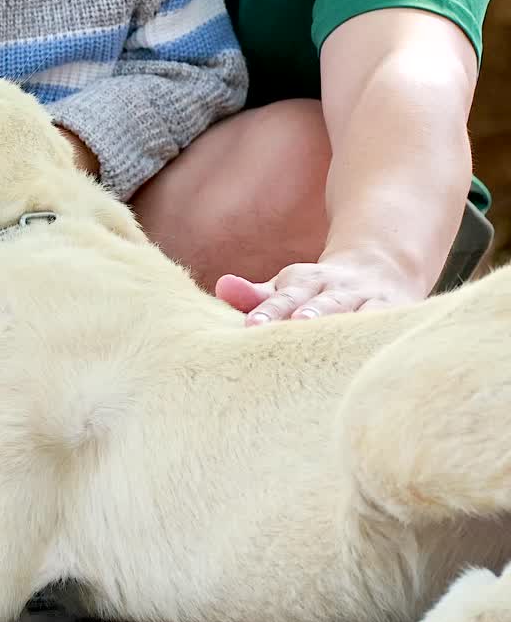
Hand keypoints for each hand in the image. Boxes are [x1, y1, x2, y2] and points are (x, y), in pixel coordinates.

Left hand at [215, 251, 428, 325]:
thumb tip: (221, 287)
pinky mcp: (400, 312)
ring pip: (361, 313)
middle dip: (311, 313)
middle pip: (322, 302)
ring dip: (351, 323)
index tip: (251, 325)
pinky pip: (394, 324)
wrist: (382, 268)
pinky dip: (388, 334)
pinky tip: (381, 353)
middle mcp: (338, 288)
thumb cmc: (317, 291)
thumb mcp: (287, 287)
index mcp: (305, 282)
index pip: (284, 297)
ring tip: (337, 338)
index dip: (269, 311)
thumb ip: (254, 295)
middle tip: (296, 324)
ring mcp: (370, 300)